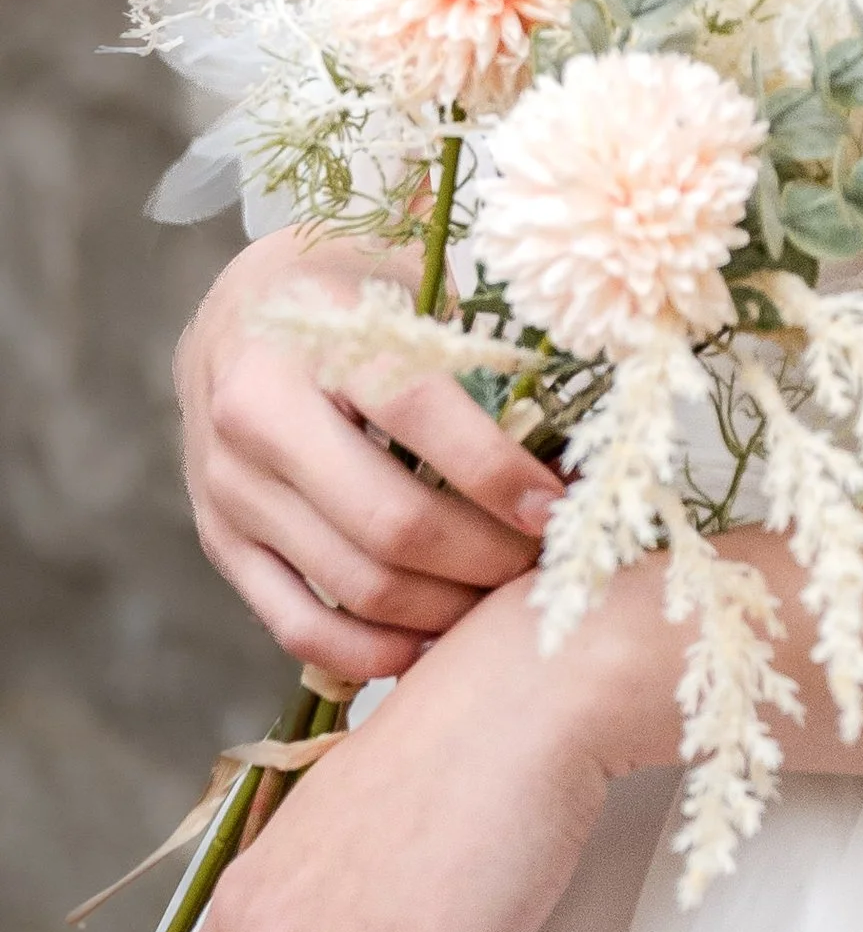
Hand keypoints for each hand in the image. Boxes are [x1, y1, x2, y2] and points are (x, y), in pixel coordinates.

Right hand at [178, 227, 564, 688]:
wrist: (238, 308)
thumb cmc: (353, 290)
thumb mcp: (410, 279)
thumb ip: (476, 349)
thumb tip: (573, 436)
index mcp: (315, 336)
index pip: (420, 416)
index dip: (499, 473)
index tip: (559, 507)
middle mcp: (258, 418)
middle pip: (391, 523)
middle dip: (486, 557)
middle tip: (545, 564)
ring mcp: (231, 491)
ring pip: (354, 586)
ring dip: (444, 610)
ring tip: (504, 601)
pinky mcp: (220, 543)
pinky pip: (297, 625)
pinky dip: (371, 652)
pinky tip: (431, 645)